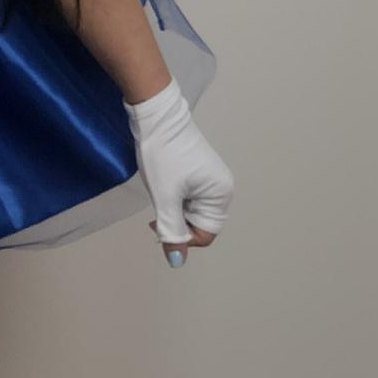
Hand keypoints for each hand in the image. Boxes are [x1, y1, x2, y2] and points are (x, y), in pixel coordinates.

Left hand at [124, 78, 232, 266]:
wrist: (156, 116)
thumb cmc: (163, 155)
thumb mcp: (165, 197)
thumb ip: (172, 231)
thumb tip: (177, 261)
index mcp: (221, 194)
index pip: (204, 234)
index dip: (181, 237)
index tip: (158, 224)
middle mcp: (221, 187)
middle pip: (198, 222)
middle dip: (176, 220)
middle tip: (157, 204)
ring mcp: (210, 178)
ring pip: (190, 209)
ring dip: (173, 207)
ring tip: (161, 188)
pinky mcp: (198, 171)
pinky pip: (188, 195)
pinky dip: (174, 196)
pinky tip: (163, 181)